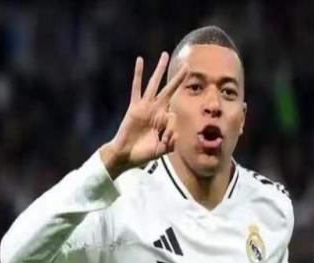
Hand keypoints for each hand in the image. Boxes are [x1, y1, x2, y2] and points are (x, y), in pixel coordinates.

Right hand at [101, 52, 186, 178]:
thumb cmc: (142, 154)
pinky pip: (136, 87)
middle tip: (187, 65)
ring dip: (160, 70)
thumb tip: (175, 131)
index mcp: (163, 121)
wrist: (125, 155)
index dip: (170, 130)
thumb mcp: (161, 150)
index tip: (164, 141)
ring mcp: (145, 107)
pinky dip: (138, 74)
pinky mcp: (134, 106)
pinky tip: (140, 60)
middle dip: (178, 78)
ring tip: (165, 55)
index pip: (174, 117)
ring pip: (154, 84)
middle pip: (169, 90)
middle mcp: (155, 110)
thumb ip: (171, 143)